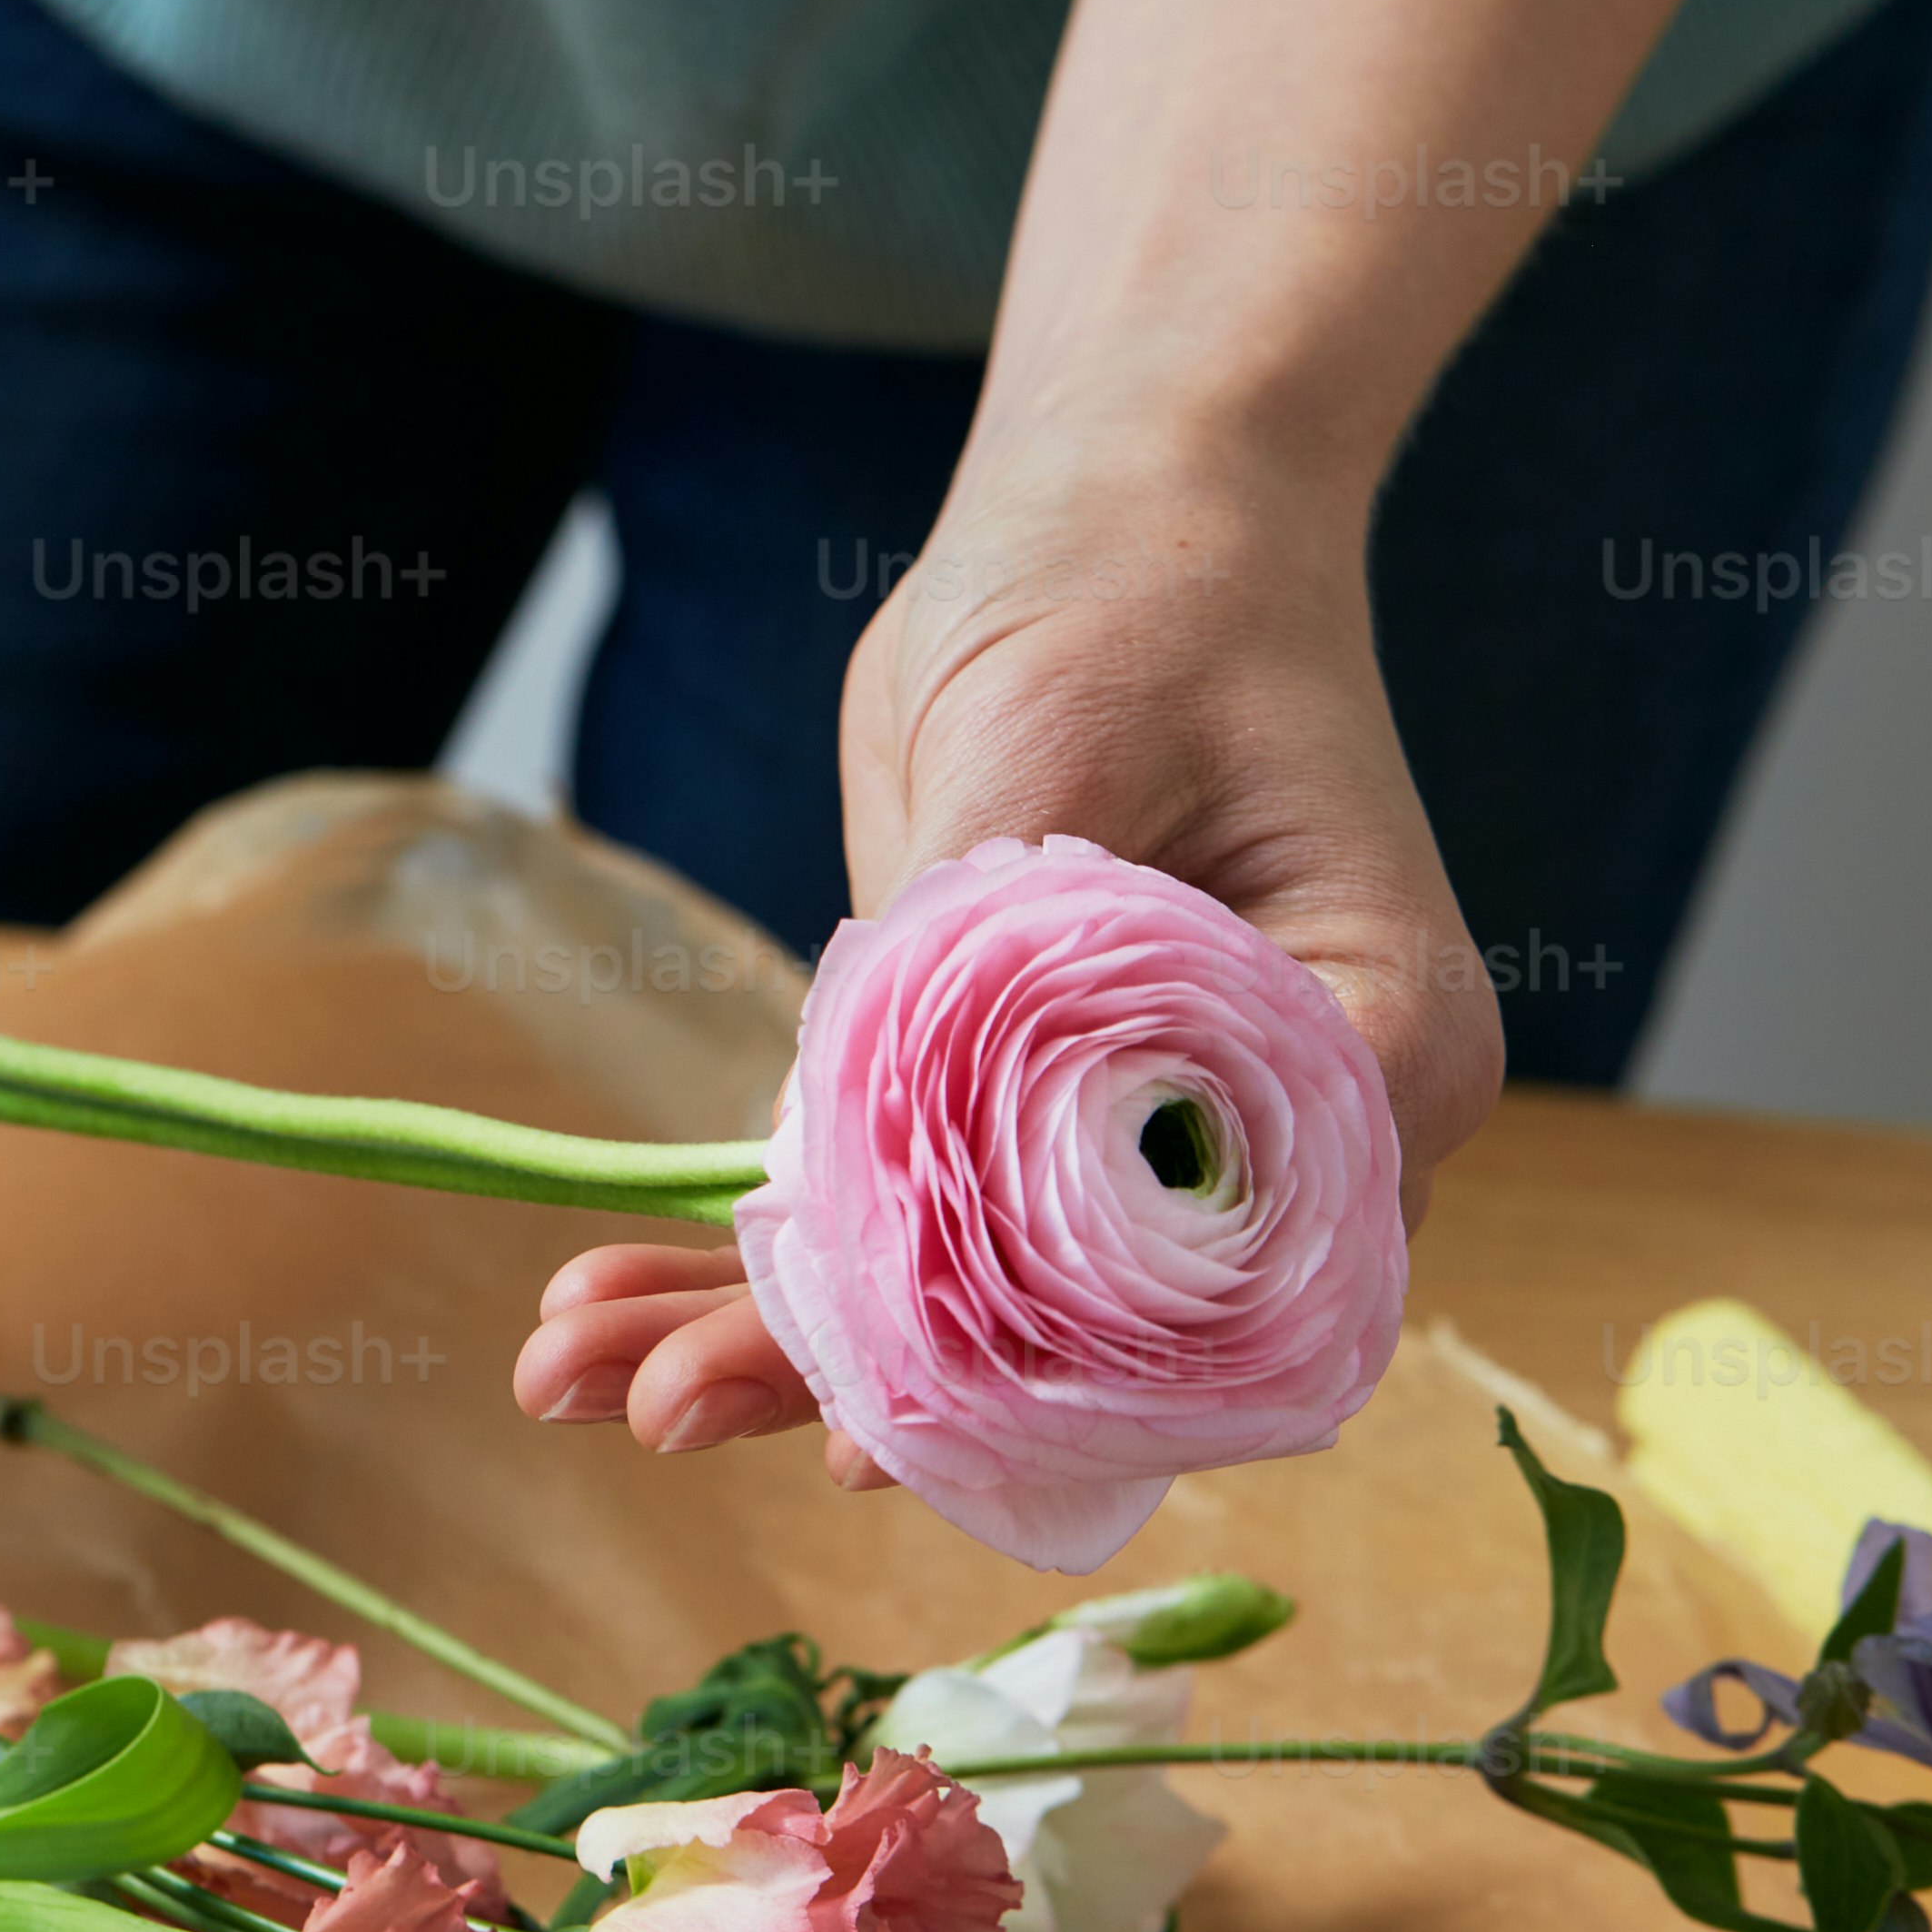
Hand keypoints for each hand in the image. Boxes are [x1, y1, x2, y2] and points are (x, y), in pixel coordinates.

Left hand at [513, 453, 1496, 1464]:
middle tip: (655, 1409)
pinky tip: (598, 1302)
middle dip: (851, 1384)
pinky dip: (760, 1262)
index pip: (1206, 1269)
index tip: (873, 1421)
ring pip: (962, 1301)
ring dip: (767, 1344)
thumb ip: (964, 960)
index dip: (1030, 1366)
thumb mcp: (1049, 745)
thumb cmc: (1141, 589)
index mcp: (1366, 1052)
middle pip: (1070, 1329)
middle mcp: (1274, 1140)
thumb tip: (847, 1170)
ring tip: (565, 1374)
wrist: (1128, 511)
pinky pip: (901, 1218)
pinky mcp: (1020, 1111)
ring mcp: (1143, 1137)